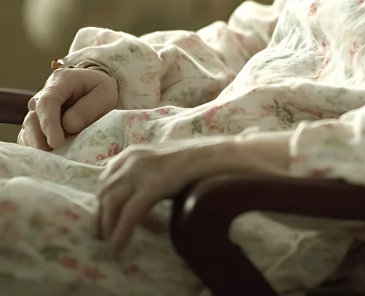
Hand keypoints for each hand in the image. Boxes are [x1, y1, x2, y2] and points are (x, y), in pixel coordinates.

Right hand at [19, 66, 118, 150]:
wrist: (94, 90)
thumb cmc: (100, 90)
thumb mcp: (105, 93)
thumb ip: (89, 108)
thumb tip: (69, 126)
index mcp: (60, 81)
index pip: (47, 102)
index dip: (49, 124)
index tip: (56, 143)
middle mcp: (41, 96)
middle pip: (32, 120)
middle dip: (40, 140)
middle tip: (54, 155)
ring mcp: (35, 112)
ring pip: (28, 132)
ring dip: (39, 147)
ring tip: (54, 158)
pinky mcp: (34, 127)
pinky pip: (29, 140)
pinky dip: (37, 151)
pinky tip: (49, 159)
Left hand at [96, 130, 292, 257]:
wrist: (223, 155)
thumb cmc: (199, 161)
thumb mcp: (165, 165)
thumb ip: (148, 176)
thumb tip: (137, 199)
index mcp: (134, 152)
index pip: (107, 181)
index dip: (108, 203)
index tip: (117, 220)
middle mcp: (132, 158)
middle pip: (104, 193)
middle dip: (105, 218)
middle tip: (110, 238)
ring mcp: (140, 170)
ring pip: (111, 206)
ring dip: (111, 229)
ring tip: (116, 247)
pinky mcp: (151, 186)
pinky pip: (128, 216)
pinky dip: (120, 235)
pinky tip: (119, 250)